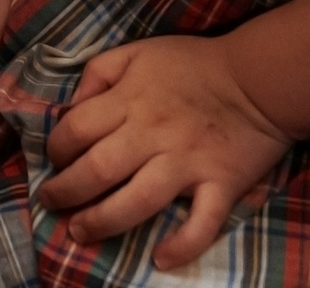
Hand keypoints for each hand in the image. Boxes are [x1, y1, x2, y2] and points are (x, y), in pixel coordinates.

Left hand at [40, 35, 294, 268]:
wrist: (258, 78)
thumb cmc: (192, 65)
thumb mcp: (135, 52)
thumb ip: (97, 73)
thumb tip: (70, 107)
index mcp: (130, 100)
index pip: (77, 129)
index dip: (56, 149)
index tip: (54, 161)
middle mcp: (153, 134)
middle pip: (99, 169)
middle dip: (66, 191)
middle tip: (52, 203)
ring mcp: (188, 163)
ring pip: (138, 200)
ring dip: (104, 221)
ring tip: (81, 233)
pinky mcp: (221, 184)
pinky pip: (202, 222)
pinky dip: (183, 244)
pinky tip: (160, 258)